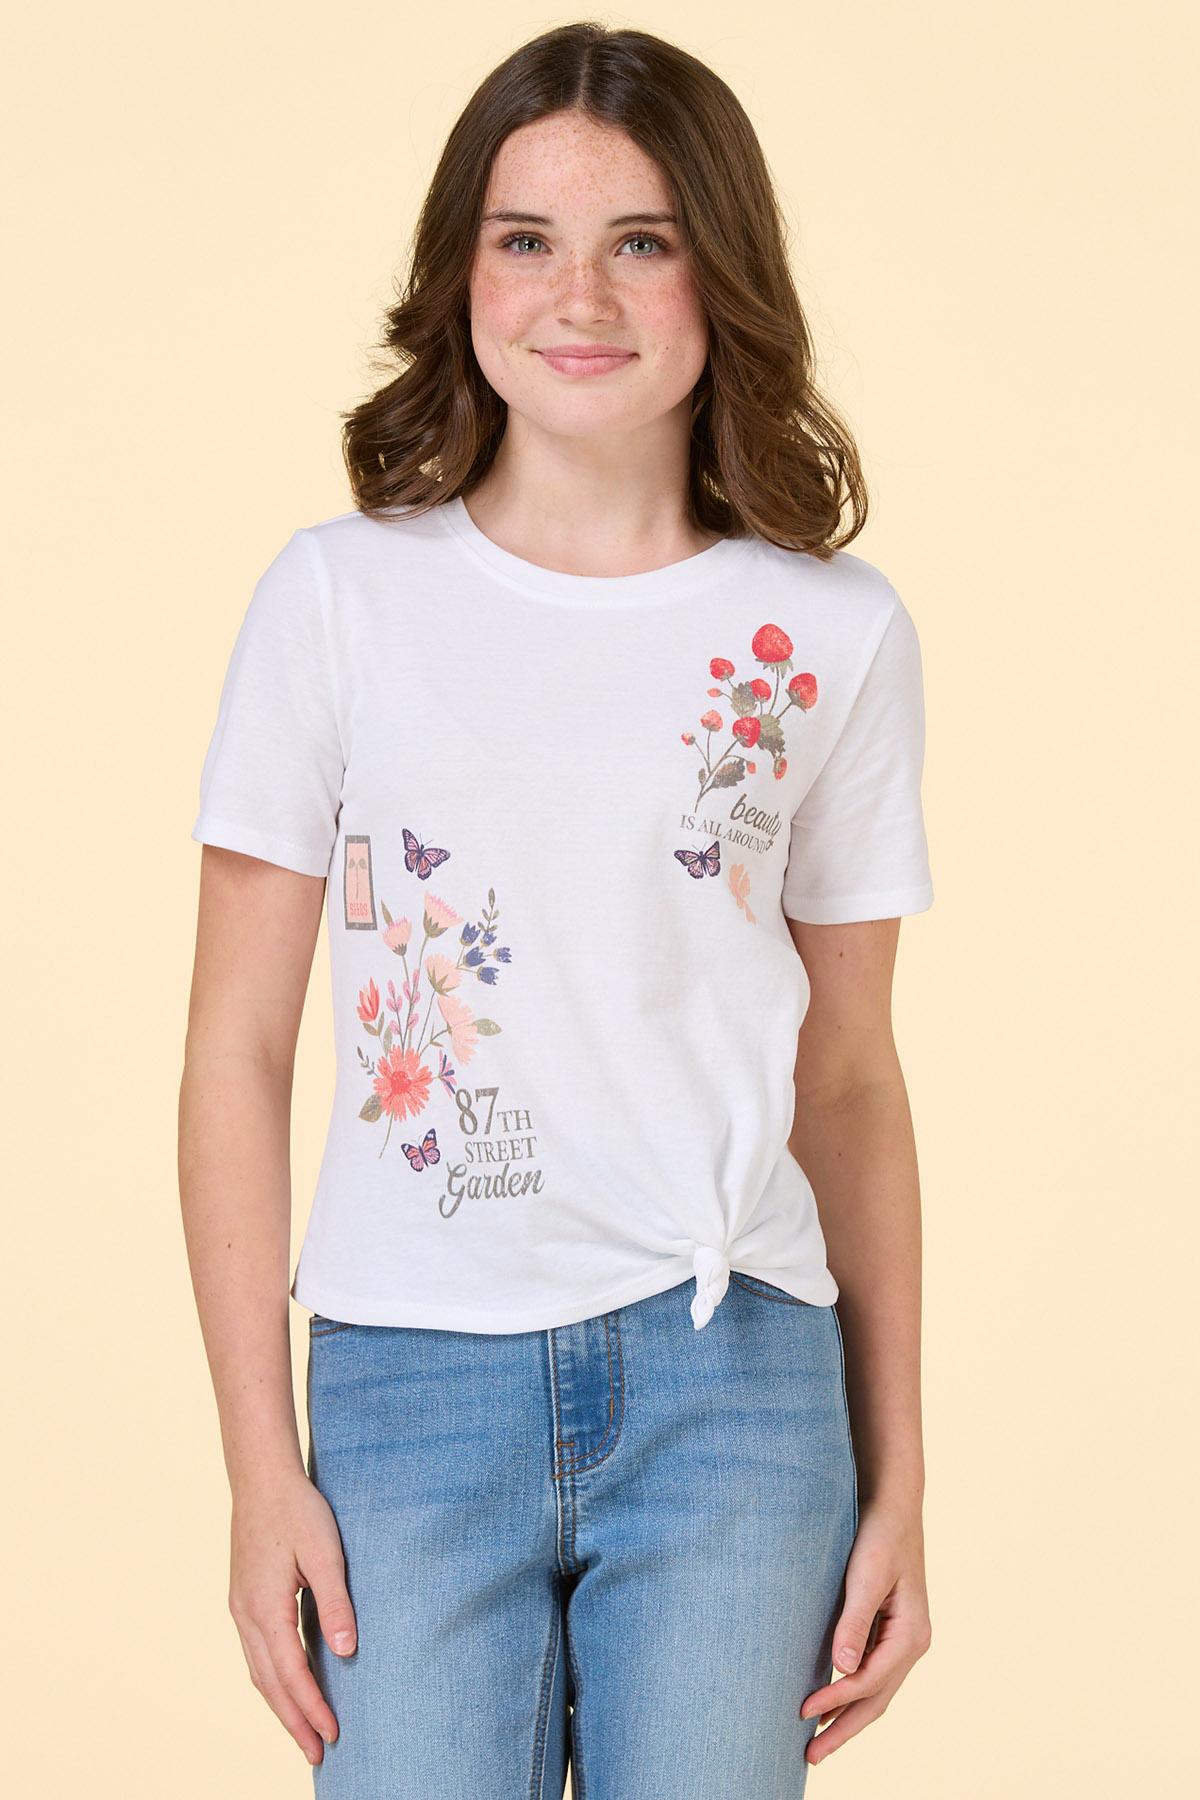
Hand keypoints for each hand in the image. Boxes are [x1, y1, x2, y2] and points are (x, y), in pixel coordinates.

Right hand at [228, 1469, 357, 1767]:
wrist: (261, 1477)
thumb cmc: (298, 1510)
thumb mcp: (325, 1552)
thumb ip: (335, 1602)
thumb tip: (346, 1651)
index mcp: (265, 1607)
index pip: (291, 1673)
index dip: (312, 1707)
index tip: (332, 1735)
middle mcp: (246, 1615)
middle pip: (269, 1683)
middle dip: (293, 1721)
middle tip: (317, 1755)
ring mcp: (240, 1609)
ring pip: (259, 1672)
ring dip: (281, 1705)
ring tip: (303, 1731)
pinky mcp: (243, 1600)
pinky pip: (256, 1654)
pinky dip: (272, 1680)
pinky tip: (287, 1686)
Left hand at [799, 1493, 931, 1765]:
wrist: (893, 1505)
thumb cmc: (880, 1536)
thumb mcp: (865, 1576)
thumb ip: (854, 1623)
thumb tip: (842, 1671)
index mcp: (911, 1635)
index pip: (870, 1682)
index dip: (836, 1700)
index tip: (802, 1712)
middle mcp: (911, 1644)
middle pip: (876, 1700)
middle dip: (844, 1730)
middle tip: (810, 1758)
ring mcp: (902, 1640)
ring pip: (875, 1692)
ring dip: (847, 1717)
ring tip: (817, 1742)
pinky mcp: (889, 1631)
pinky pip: (872, 1674)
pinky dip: (851, 1694)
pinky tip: (830, 1701)